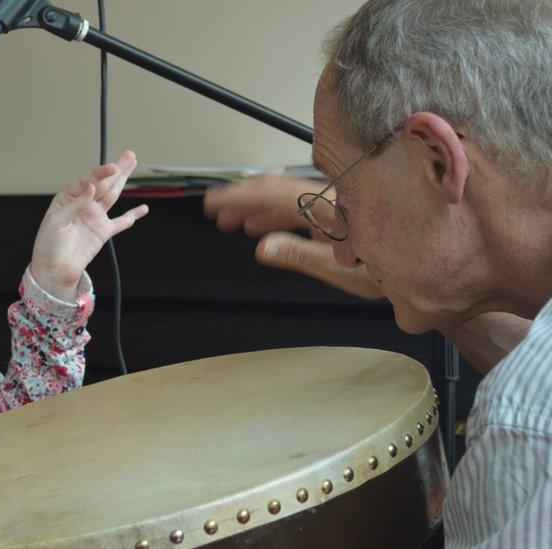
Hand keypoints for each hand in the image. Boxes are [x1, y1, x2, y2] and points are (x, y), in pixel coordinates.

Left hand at [30, 150, 148, 300]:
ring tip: (133, 165)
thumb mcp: (56, 221)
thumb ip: (75, 204)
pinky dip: (133, 216)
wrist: (54, 270)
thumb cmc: (48, 245)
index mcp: (68, 199)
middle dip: (116, 168)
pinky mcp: (103, 232)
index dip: (100, 173)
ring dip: (123, 181)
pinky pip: (121, 222)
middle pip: (103, 183)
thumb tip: (91, 186)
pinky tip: (143, 208)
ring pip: (113, 195)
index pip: (87, 180)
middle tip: (129, 154)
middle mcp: (83, 205)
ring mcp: (94, 217)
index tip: (113, 167)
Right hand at [203, 174, 382, 299]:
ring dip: (254, 207)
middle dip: (241, 199)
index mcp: (325, 209)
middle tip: (215, 208)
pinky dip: (274, 214)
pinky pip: (298, 206)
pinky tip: (262, 225)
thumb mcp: (340, 269)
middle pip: (274, 190)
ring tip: (232, 219)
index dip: (239, 196)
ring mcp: (332, 204)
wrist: (426, 265)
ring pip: (284, 198)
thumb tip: (264, 248)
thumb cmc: (391, 269)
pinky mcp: (337, 211)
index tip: (215, 201)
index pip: (271, 195)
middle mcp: (328, 199)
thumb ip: (299, 255)